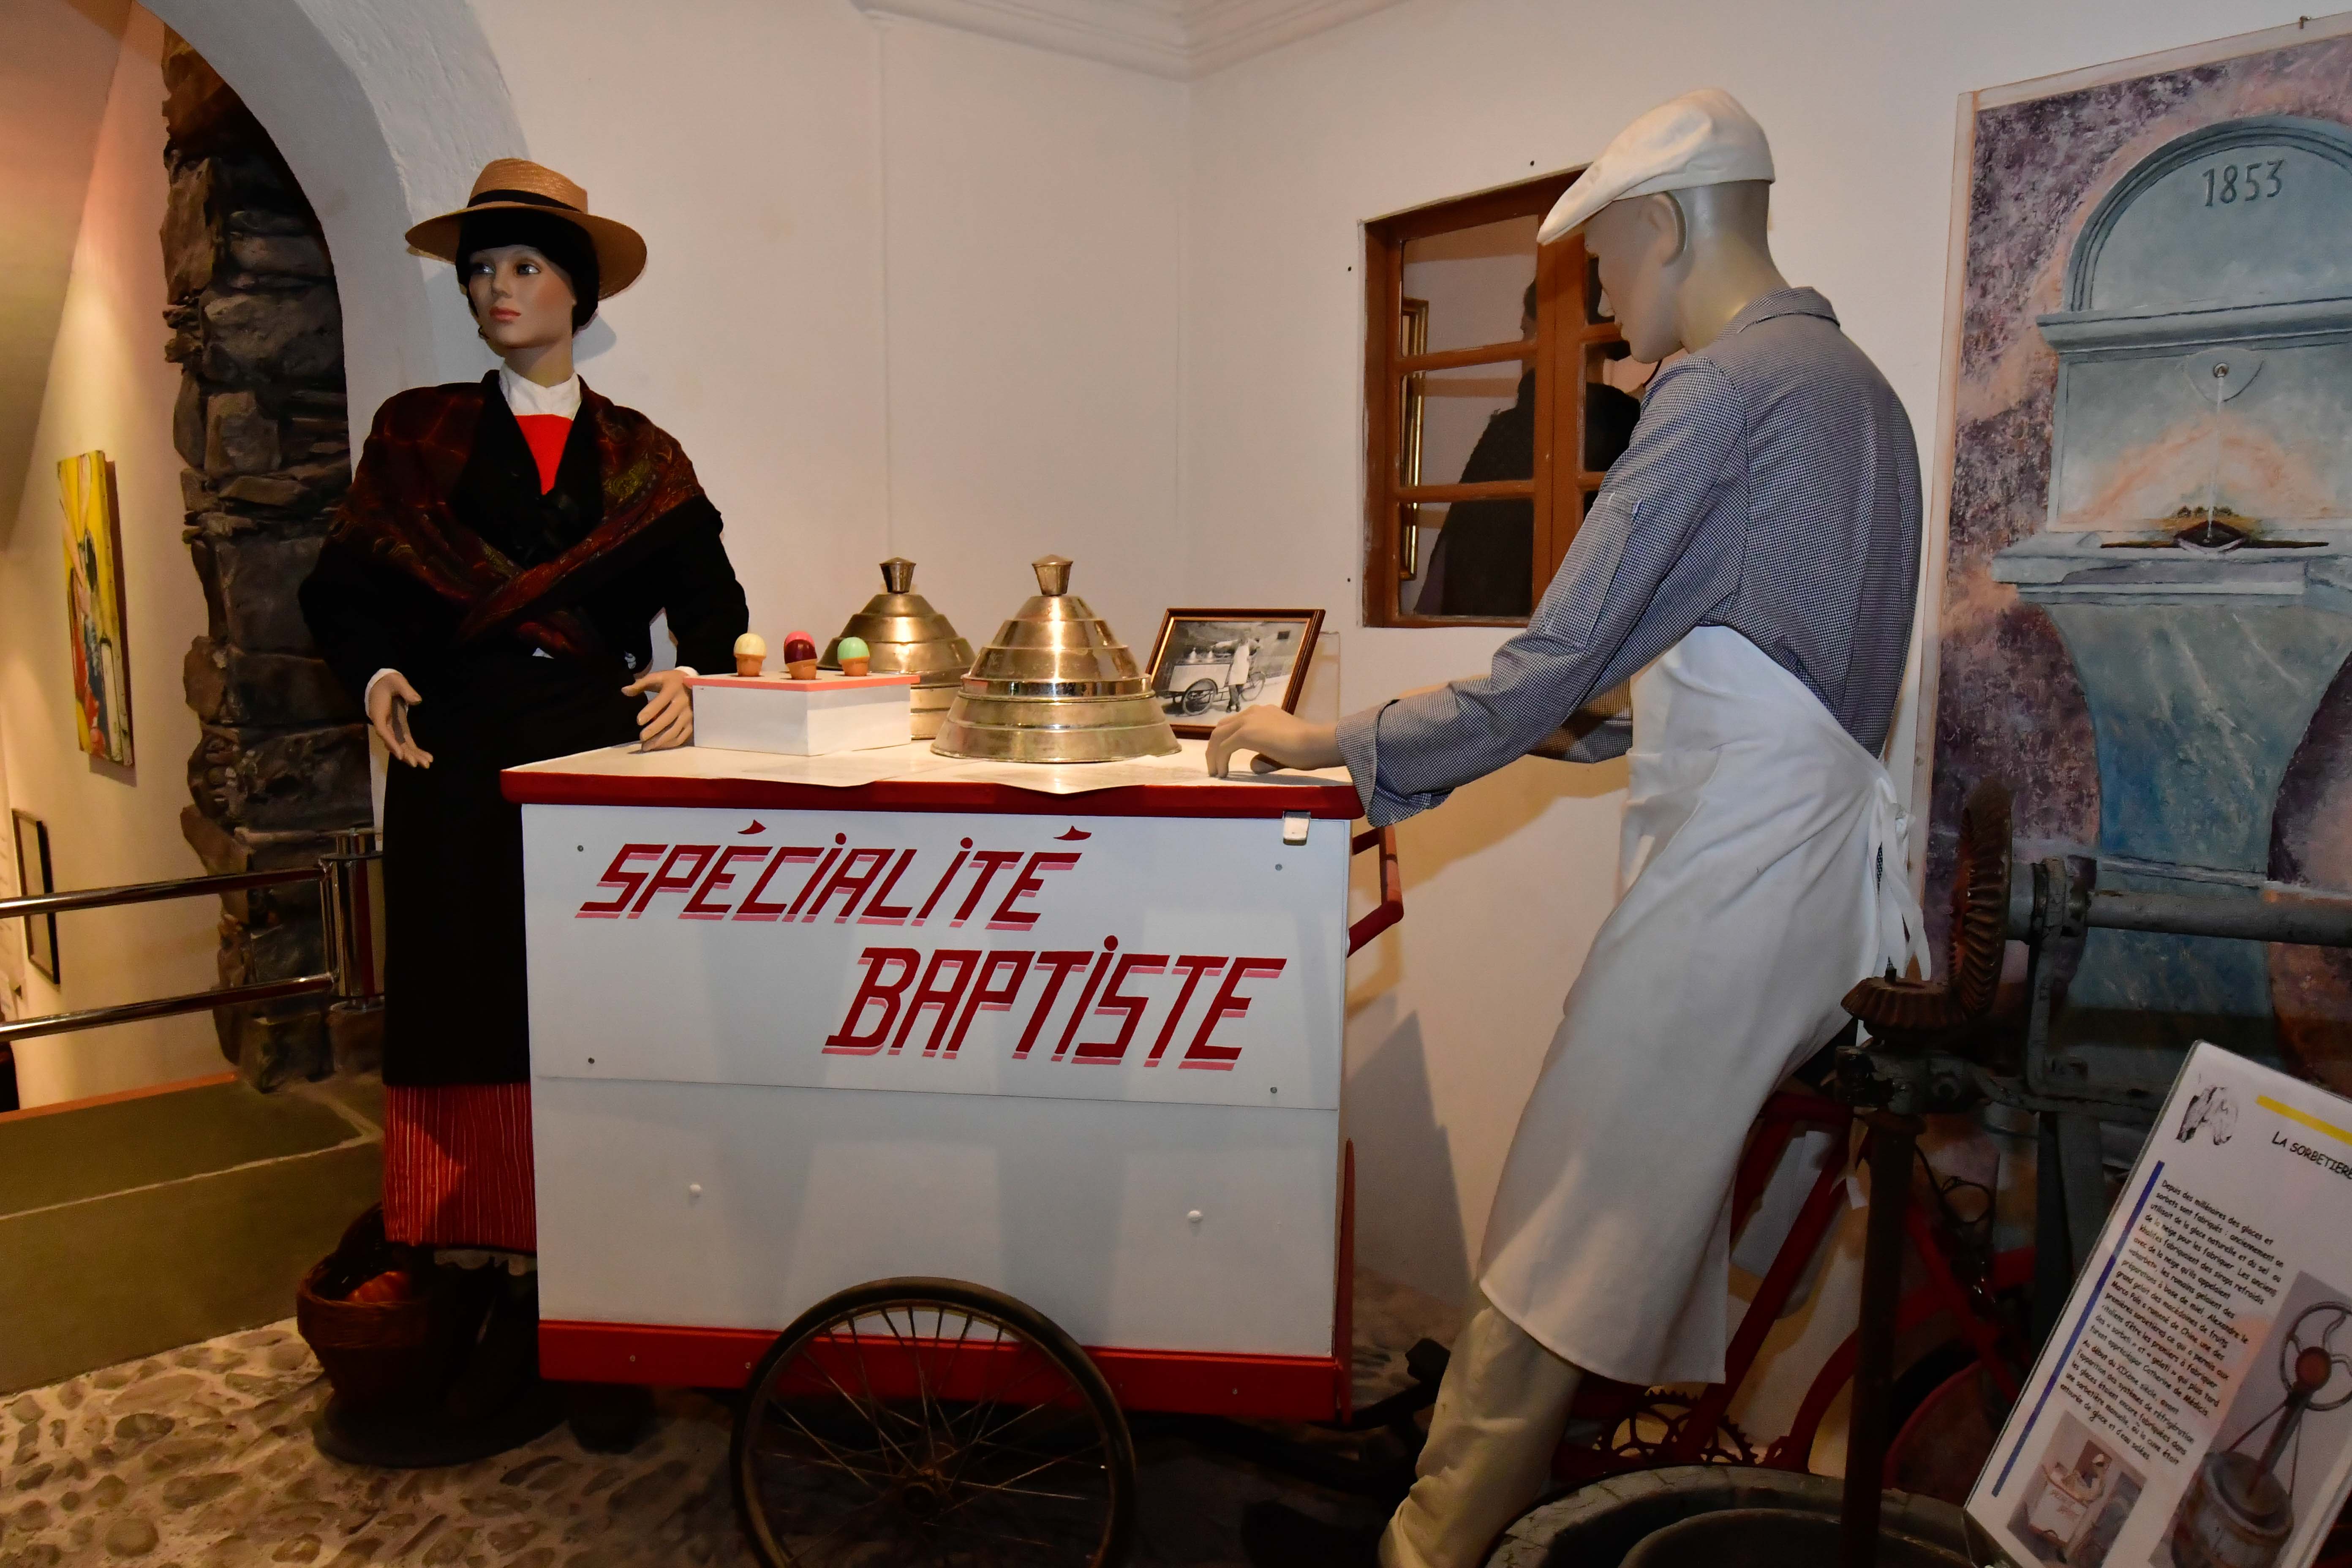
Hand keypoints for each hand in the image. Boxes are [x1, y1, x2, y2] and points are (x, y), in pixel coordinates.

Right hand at [366, 671, 432, 766]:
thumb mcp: (396, 681)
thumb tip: (417, 700)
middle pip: (393, 743)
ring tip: (427, 764)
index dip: (391, 743)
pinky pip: (407, 741)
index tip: (400, 755)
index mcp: (379, 714)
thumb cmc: (388, 681)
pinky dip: (416, 749)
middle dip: (405, 754)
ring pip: (401, 745)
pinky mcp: (400, 728)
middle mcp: (384, 724)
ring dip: (413, 755)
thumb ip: (406, 690)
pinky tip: (427, 757)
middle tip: (417, 764)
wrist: (383, 682)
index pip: (384, 732)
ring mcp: (392, 728)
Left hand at [625, 669, 693, 750]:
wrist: (695, 685)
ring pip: (674, 731)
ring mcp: (689, 715)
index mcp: (673, 689)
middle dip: (654, 730)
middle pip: (668, 719)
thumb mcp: (658, 678)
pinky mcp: (692, 724)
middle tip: (641, 737)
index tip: (639, 721)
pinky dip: (669, 744)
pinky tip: (658, 746)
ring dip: (660, 741)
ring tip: (646, 746)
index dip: (650, 712)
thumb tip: (624, 691)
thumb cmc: (672, 682)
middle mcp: (683, 703)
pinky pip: (681, 738)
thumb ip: (641, 684)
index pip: (660, 702)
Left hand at [1205, 708, 1340, 777]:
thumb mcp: (1281, 753)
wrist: (1315, 743)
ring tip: (1215, 772)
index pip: (1236, 724)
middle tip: (1215, 766)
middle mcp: (1253, 712)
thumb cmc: (1306, 748)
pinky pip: (1224, 747)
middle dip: (1214, 747)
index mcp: (1263, 713)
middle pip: (1222, 728)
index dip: (1226, 741)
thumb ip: (1265, 758)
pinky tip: (1222, 773)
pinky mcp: (1246, 733)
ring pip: (1219, 736)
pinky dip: (1219, 760)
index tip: (1223, 758)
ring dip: (1213, 754)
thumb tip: (1252, 765)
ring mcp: (1248, 721)